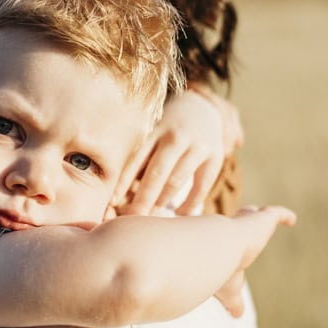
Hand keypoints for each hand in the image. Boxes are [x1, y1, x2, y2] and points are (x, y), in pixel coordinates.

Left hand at [116, 89, 242, 216]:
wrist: (202, 109)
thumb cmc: (166, 130)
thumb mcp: (152, 134)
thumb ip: (141, 159)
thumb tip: (122, 195)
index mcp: (155, 129)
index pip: (136, 159)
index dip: (123, 182)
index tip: (112, 202)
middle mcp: (177, 136)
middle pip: (157, 173)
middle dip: (142, 199)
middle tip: (131, 218)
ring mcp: (198, 145)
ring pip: (177, 181)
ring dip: (161, 202)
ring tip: (150, 217)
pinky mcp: (215, 156)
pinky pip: (201, 186)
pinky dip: (190, 203)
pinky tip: (179, 214)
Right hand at [215, 205, 296, 315]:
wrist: (219, 255)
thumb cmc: (220, 275)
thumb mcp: (229, 294)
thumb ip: (234, 303)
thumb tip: (237, 316)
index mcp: (220, 245)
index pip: (225, 239)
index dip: (230, 241)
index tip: (235, 245)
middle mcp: (231, 231)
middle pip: (237, 222)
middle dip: (242, 219)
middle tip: (247, 218)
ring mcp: (247, 222)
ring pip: (253, 214)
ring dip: (260, 215)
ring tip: (267, 215)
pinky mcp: (263, 219)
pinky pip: (276, 213)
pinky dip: (284, 216)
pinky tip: (292, 221)